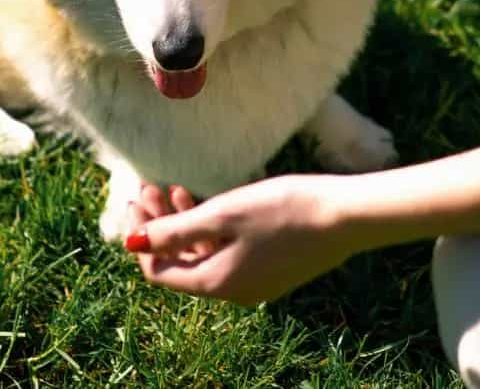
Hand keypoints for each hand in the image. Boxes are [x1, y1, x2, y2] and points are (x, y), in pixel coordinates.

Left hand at [123, 175, 358, 305]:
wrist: (346, 217)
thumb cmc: (284, 210)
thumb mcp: (224, 215)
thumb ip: (176, 231)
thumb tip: (133, 245)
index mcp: (216, 283)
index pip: (160, 270)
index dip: (141, 237)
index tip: (134, 199)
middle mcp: (233, 292)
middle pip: (181, 263)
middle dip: (160, 227)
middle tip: (148, 189)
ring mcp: (256, 282)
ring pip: (205, 256)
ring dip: (184, 226)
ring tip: (173, 189)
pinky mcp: (274, 268)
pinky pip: (229, 255)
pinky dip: (211, 231)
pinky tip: (209, 202)